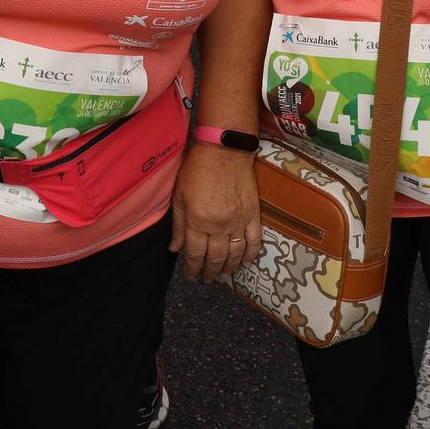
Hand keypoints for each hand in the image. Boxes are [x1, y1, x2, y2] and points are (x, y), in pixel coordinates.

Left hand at [169, 141, 260, 281]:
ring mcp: (239, 222)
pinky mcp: (253, 215)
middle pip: (215, 258)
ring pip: (235, 254)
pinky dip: (250, 255)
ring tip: (223, 273)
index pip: (195, 254)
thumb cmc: (196, 170)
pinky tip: (245, 262)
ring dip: (228, 267)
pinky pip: (254, 241)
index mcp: (198, 221)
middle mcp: (219, 226)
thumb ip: (178, 225)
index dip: (192, 268)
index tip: (190, 275)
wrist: (224, 151)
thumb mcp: (179, 196)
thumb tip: (175, 249)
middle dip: (209, 272)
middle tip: (206, 278)